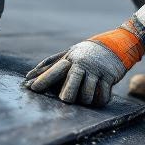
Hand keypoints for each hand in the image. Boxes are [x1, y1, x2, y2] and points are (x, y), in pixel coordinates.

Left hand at [22, 18, 144, 107]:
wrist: (116, 44)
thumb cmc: (86, 53)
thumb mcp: (68, 55)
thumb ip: (49, 66)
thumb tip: (28, 77)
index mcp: (70, 59)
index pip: (53, 71)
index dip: (42, 81)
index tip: (31, 88)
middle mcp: (82, 65)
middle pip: (71, 86)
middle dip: (67, 96)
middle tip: (66, 100)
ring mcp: (96, 71)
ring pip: (87, 96)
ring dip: (85, 100)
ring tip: (84, 97)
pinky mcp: (110, 77)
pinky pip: (102, 96)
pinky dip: (98, 100)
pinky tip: (96, 97)